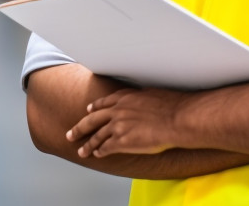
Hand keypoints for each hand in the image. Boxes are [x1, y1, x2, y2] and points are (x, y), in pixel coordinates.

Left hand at [65, 87, 190, 157]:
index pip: (104, 102)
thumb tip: (144, 102)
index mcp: (125, 97)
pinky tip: (97, 155)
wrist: (177, 118)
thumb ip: (141, 98)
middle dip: (80, 127)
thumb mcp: (152, 94)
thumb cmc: (172, 105)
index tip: (88, 110)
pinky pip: (106, 147)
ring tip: (81, 150)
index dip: (94, 107)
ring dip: (88, 144)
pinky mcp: (123, 141)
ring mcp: (118, 126)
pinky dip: (100, 151)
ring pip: (97, 136)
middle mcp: (118, 110)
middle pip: (92, 119)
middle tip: (71, 133)